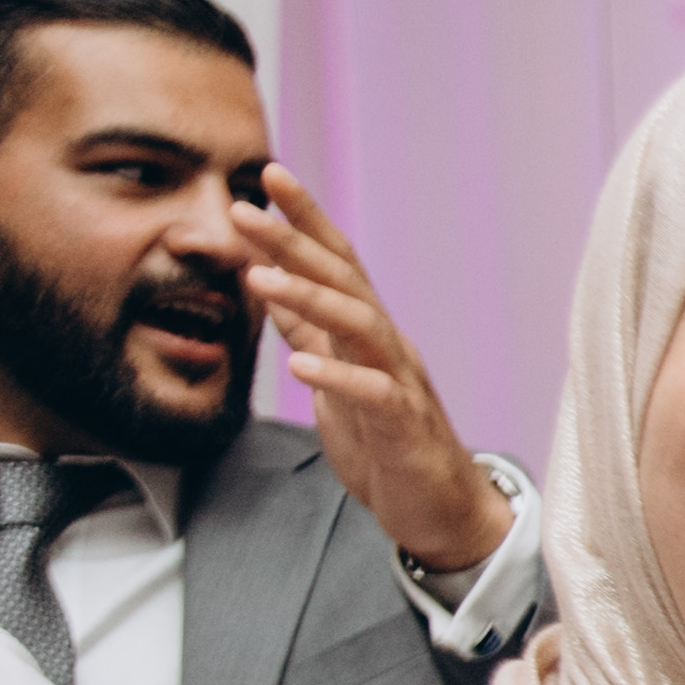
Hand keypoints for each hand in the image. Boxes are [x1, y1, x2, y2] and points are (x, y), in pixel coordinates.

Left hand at [235, 164, 512, 572]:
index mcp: (367, 331)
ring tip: (258, 280)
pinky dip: (336, 376)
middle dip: (294, 241)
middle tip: (244, 209)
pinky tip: (299, 366)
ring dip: (308, 298)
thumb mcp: (334, 379)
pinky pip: (373, 392)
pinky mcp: (405, 424)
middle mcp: (387, 344)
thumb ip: (309, 332)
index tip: (267, 176)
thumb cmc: (386, 444)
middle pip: (344, 279)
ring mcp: (400, 381)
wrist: (440, 508)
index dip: (304, 217)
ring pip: (358, 325)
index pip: (337, 260)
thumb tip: (269, 283)